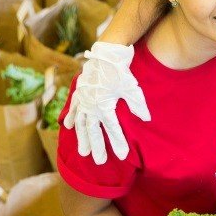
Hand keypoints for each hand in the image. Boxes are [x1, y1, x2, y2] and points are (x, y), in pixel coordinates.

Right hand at [62, 42, 150, 164]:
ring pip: (81, 124)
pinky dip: (70, 118)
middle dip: (97, 147)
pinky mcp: (79, 93)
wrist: (106, 53)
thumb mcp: (132, 87)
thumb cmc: (121, 71)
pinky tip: (69, 127)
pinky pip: (73, 108)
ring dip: (82, 139)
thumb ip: (137, 104)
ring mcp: (83, 100)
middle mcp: (91, 105)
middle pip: (93, 131)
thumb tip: (146, 119)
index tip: (123, 157)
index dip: (118, 143)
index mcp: (105, 105)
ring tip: (83, 153)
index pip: (112, 129)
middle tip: (99, 162)